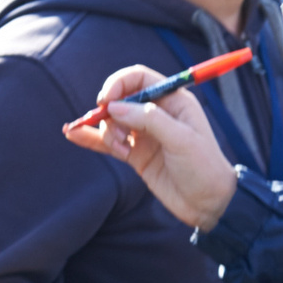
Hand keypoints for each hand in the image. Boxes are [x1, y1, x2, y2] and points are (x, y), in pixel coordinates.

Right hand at [61, 66, 237, 230]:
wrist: (209, 205)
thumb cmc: (204, 167)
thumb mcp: (181, 140)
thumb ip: (149, 120)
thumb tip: (114, 107)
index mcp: (173, 101)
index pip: (139, 78)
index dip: (119, 83)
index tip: (106, 100)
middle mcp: (157, 113)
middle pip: (121, 99)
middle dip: (110, 111)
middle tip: (116, 132)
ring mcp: (145, 134)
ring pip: (113, 122)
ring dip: (108, 132)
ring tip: (120, 149)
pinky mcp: (136, 155)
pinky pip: (108, 142)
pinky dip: (90, 138)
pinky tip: (72, 134)